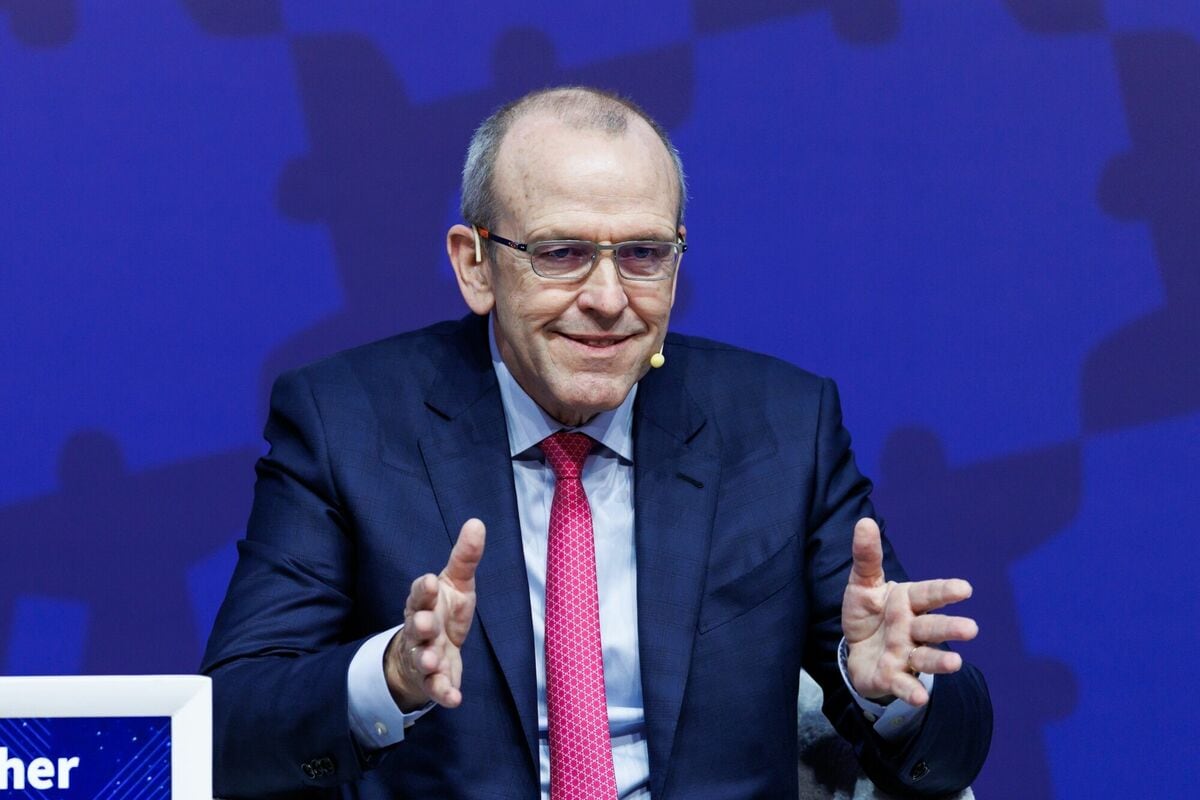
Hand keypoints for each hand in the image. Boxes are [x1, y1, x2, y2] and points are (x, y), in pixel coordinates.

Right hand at [384, 518, 485, 710]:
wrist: (427, 650)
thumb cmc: (443, 611)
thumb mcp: (456, 583)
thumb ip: (465, 557)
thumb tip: (477, 522)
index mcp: (425, 603)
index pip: (419, 595)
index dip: (423, 590)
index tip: (429, 581)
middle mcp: (420, 630)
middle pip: (416, 627)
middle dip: (419, 626)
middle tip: (425, 623)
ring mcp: (424, 656)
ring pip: (422, 659)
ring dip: (427, 660)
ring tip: (432, 661)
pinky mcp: (433, 681)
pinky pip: (436, 689)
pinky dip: (444, 694)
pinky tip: (454, 699)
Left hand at [841, 517, 977, 706]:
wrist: (857, 651)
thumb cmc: (869, 614)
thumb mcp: (862, 584)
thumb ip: (866, 557)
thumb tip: (864, 522)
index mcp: (908, 602)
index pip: (928, 595)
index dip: (945, 592)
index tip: (964, 589)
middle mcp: (912, 629)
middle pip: (932, 627)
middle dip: (950, 628)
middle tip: (971, 629)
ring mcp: (905, 654)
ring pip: (925, 657)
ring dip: (940, 661)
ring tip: (956, 663)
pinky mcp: (893, 677)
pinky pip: (904, 684)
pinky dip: (912, 691)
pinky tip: (920, 697)